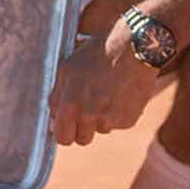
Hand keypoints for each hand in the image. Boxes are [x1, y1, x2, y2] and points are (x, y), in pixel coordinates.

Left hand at [49, 28, 161, 146]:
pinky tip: (121, 93)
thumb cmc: (99, 52)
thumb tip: (53, 119)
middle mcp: (89, 116)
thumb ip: (57, 96)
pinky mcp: (128, 120)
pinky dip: (119, 113)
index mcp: (70, 105)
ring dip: (102, 118)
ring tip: (108, 92)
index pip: (62, 137)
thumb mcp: (69, 67)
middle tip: (89, 108)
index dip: (64, 131)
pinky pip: (118, 123)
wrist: (135, 48)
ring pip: (101, 129)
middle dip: (82, 128)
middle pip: (82, 139)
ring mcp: (110, 120)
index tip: (69, 124)